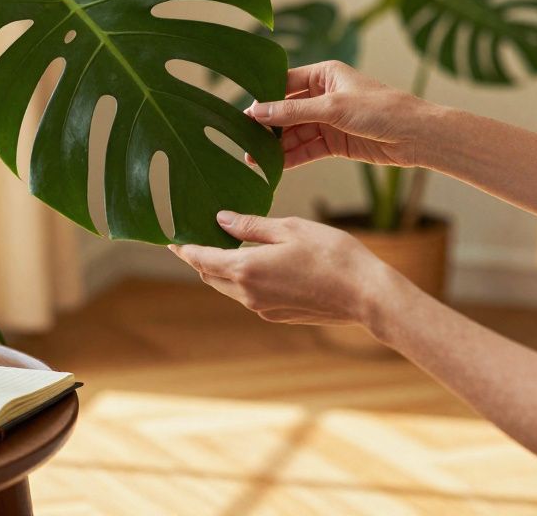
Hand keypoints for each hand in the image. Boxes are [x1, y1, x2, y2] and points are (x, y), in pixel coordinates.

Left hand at [168, 210, 395, 326]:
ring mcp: (262, 308)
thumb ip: (251, 226)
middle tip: (192, 239)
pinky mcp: (277, 315)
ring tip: (220, 247)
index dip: (183, 248)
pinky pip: (248, 296)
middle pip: (210, 275)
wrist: (366, 296)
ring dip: (220, 269)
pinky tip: (253, 263)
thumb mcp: (290, 228)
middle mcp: (248, 293)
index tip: (170, 238)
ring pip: (228, 288)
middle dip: (199, 258)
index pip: (201, 259)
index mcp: (246, 269)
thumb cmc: (332, 255)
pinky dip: (240, 279)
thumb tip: (221, 221)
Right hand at [247, 60, 441, 169]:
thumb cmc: (381, 109)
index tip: (243, 114)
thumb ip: (293, 112)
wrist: (416, 136)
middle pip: (287, 111)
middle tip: (245, 142)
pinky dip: (292, 158)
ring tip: (255, 159)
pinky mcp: (336, 143)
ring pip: (295, 133)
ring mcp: (329, 121)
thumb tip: (257, 111)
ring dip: (277, 146)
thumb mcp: (333, 108)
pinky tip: (275, 166)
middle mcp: (324, 96)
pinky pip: (307, 149)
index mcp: (324, 75)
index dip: (264, 98)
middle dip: (268, 127)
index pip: (285, 84)